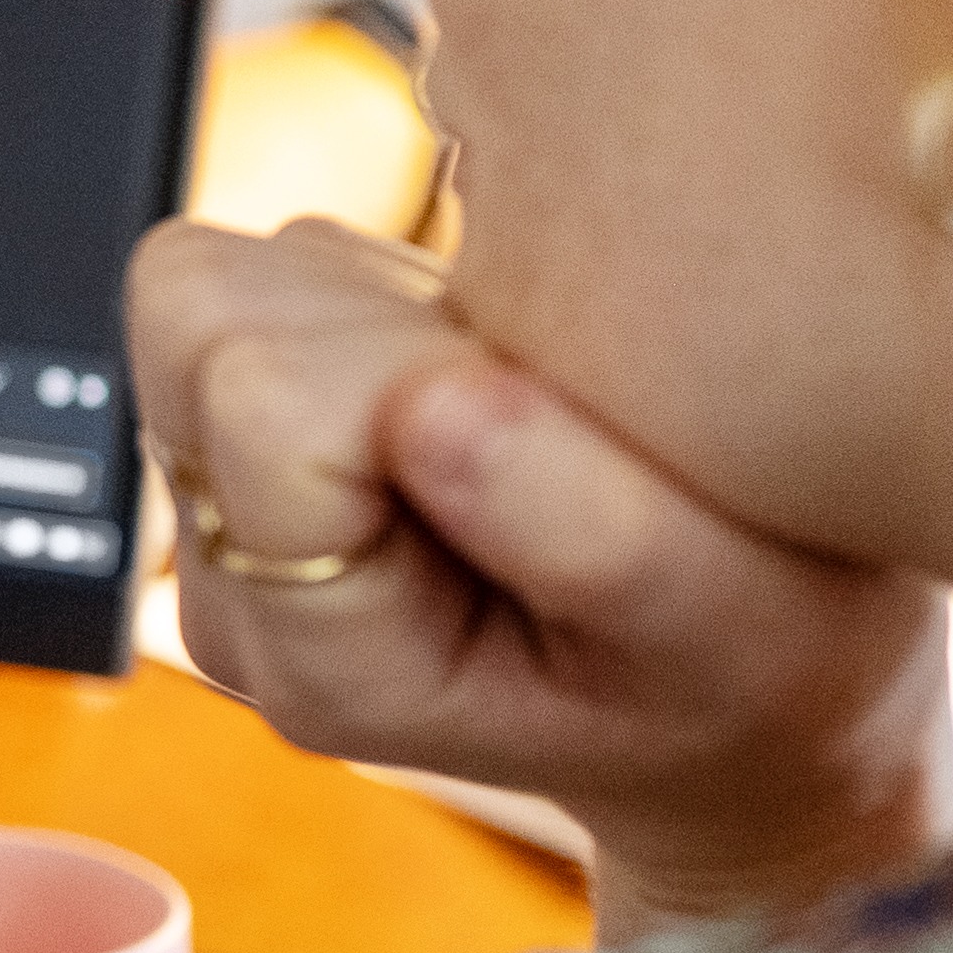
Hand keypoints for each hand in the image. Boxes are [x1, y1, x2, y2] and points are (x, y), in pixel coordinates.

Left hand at [133, 218, 952, 937]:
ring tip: (521, 403)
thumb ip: (593, 538)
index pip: (263, 404)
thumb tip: (428, 402)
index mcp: (324, 660)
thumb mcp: (728, 625)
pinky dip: (388, 294)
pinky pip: (274, 269)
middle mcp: (235, 583)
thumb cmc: (749, 667)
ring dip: (381, 304)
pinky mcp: (259, 414)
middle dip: (377, 323)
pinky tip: (489, 380)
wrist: (736, 683)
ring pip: (224, 276)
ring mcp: (229, 498)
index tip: (539, 418)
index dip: (407, 365)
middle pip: (203, 318)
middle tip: (533, 406)